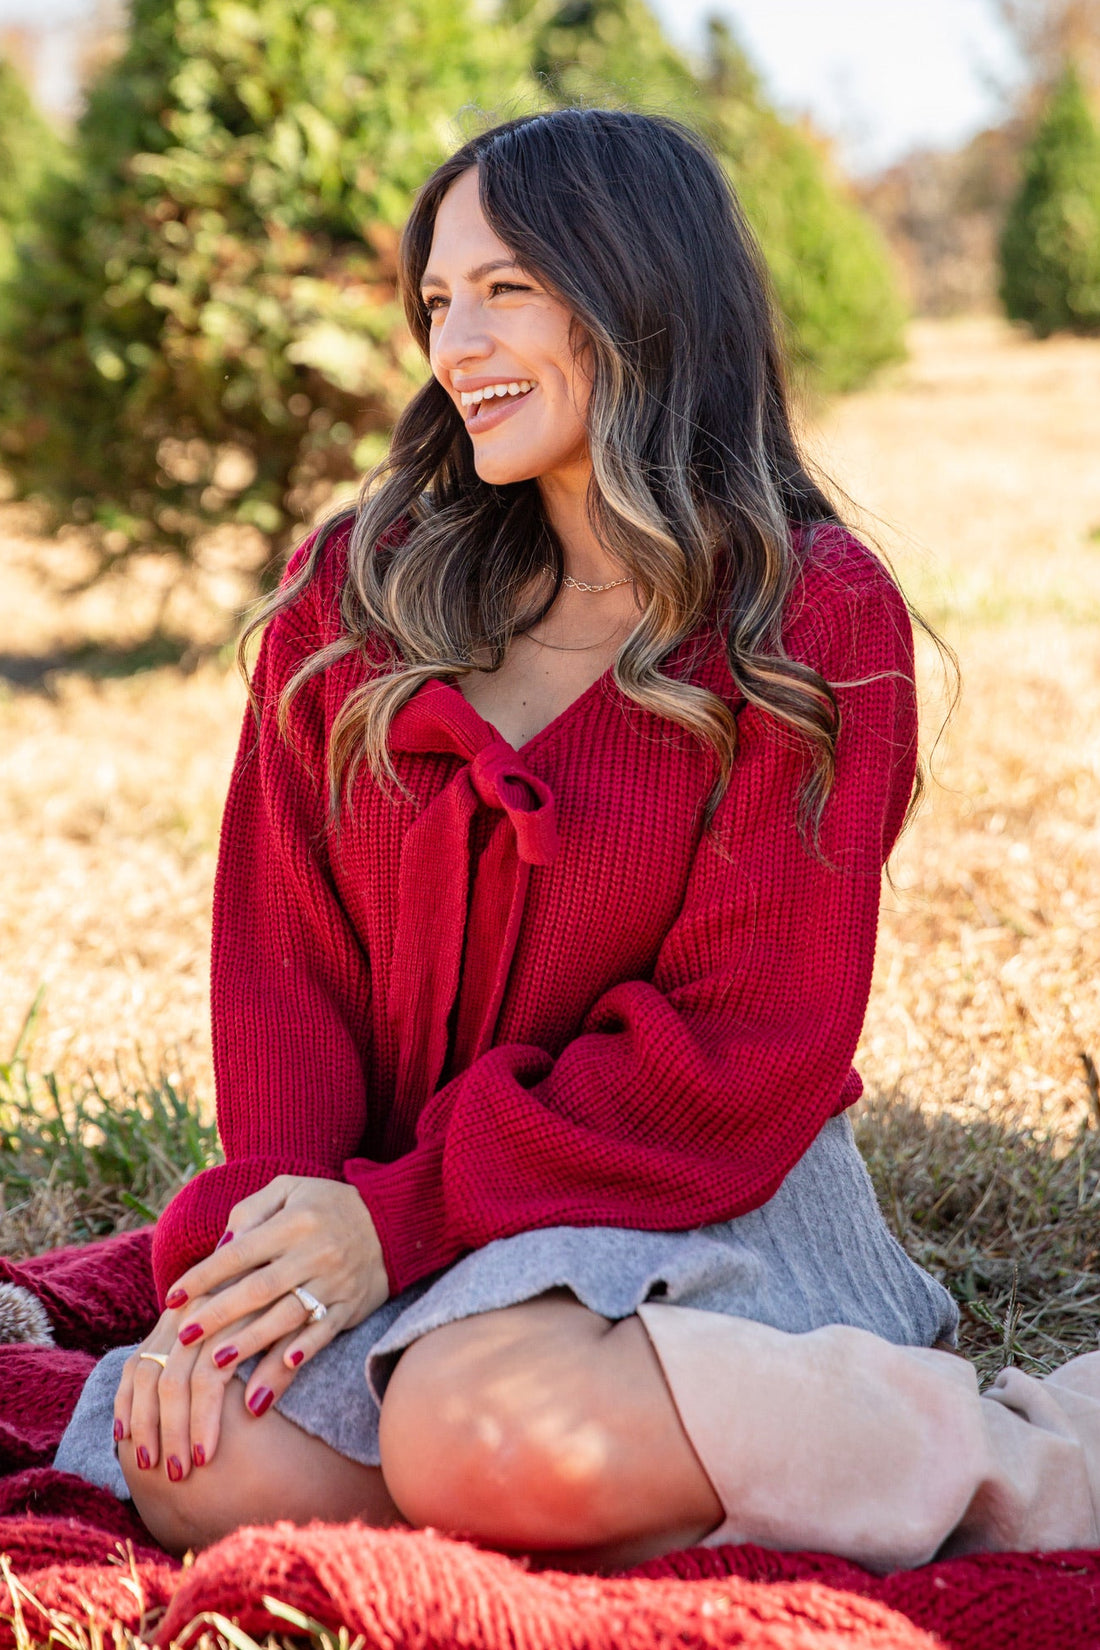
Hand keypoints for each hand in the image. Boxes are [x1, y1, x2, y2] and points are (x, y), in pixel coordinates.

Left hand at [116, 1176, 387, 1479]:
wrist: (393, 1220)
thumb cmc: (327, 1203)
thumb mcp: (290, 1188)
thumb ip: (252, 1210)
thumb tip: (220, 1246)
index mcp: (293, 1222)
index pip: (241, 1251)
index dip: (205, 1275)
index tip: (172, 1297)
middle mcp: (313, 1253)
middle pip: (260, 1289)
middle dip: (219, 1314)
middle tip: (184, 1335)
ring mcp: (334, 1283)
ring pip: (289, 1316)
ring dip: (253, 1342)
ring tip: (217, 1364)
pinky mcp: (350, 1307)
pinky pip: (325, 1333)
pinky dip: (303, 1351)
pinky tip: (280, 1372)